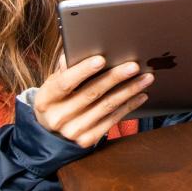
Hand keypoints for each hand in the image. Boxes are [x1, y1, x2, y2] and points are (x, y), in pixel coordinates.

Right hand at [33, 54, 152, 147]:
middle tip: (134, 66)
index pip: (65, 82)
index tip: (102, 59)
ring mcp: (73, 131)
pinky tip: (140, 95)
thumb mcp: (53, 84)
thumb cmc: (57, 98)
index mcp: (46, 99)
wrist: (51, 131)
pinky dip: (128, 106)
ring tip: (145, 78)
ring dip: (129, 91)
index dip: (83, 70)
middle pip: (91, 94)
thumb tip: (77, 50)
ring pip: (106, 107)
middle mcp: (58, 117)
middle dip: (115, 78)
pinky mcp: (87, 140)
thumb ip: (65, 68)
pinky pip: (112, 120)